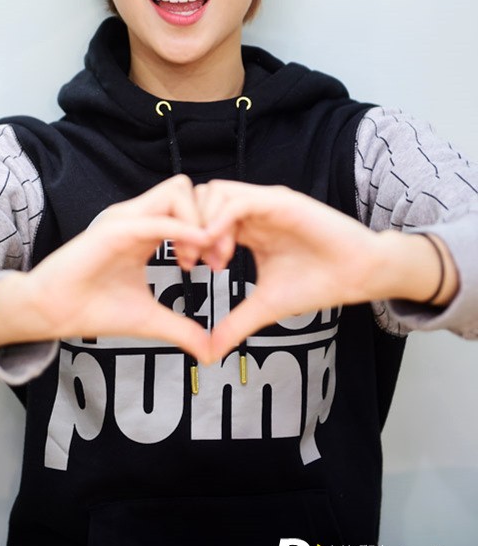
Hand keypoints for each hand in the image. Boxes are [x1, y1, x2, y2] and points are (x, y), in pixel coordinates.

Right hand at [0, 175, 211, 362]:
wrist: (49, 313)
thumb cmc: (92, 310)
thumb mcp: (149, 319)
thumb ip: (182, 328)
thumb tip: (211, 352)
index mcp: (145, 230)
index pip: (190, 207)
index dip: (212, 230)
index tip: (218, 264)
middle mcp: (137, 217)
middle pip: (188, 189)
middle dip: (212, 218)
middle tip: (215, 259)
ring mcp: (125, 219)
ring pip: (177, 191)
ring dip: (198, 221)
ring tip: (196, 261)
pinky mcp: (113, 230)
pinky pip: (156, 219)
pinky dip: (182, 230)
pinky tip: (192, 256)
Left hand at [196, 180, 452, 361]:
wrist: (360, 275)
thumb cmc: (318, 284)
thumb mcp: (265, 307)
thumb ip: (235, 323)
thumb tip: (209, 353)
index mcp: (247, 227)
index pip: (201, 215)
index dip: (186, 237)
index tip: (188, 268)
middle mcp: (253, 209)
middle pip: (200, 197)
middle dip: (186, 227)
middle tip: (192, 261)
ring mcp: (266, 203)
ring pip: (214, 192)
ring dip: (203, 224)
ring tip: (214, 260)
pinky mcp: (281, 202)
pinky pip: (238, 201)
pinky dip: (220, 220)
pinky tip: (222, 250)